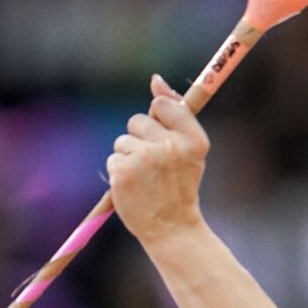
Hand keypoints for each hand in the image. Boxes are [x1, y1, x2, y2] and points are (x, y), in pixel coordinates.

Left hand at [106, 74, 210, 245]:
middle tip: (155, 165)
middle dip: (140, 139)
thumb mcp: (188, 150)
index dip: (159, 117)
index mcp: (193, 139)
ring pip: (123, 141)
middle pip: (138, 120)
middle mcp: (171, 146)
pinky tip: (135, 187)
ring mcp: (146, 158)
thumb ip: (175, 114)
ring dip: (129, 157)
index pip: (164, 105)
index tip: (162, 136)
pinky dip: (120, 173)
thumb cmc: (179, 186)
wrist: (172, 227)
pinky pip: (114, 159)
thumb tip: (156, 80)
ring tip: (145, 179)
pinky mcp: (124, 171)